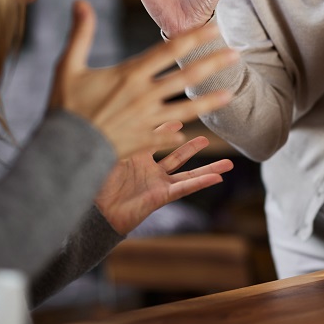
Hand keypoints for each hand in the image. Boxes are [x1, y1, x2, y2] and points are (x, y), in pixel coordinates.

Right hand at [49, 0, 236, 157]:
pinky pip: (172, 134)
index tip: (213, 29)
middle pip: (186, 76)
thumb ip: (80, 33)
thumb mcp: (68, 66)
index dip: (194, 38)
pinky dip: (186, 131)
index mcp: (129, 74)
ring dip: (210, 100)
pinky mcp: (146, 140)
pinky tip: (202, 131)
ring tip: (231, 93)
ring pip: (188, 109)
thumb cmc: (66, 106)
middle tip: (236, 54)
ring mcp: (148, 120)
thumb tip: (79, 1)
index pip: (169, 51)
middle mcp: (144, 95)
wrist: (65, 148)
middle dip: (213, 64)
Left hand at [95, 121, 233, 234]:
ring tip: (229, 163)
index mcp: (136, 157)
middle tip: (207, 138)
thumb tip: (125, 113)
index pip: (156, 139)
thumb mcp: (111, 151)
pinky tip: (218, 177)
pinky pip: (185, 187)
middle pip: (177, 156)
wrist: (94, 211)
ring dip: (208, 168)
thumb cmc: (94, 182)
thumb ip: (124, 135)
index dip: (167, 128)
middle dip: (192, 147)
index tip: (179, 118)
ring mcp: (157, 184)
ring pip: (188, 173)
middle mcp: (150, 171)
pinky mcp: (161, 196)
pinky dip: (202, 182)